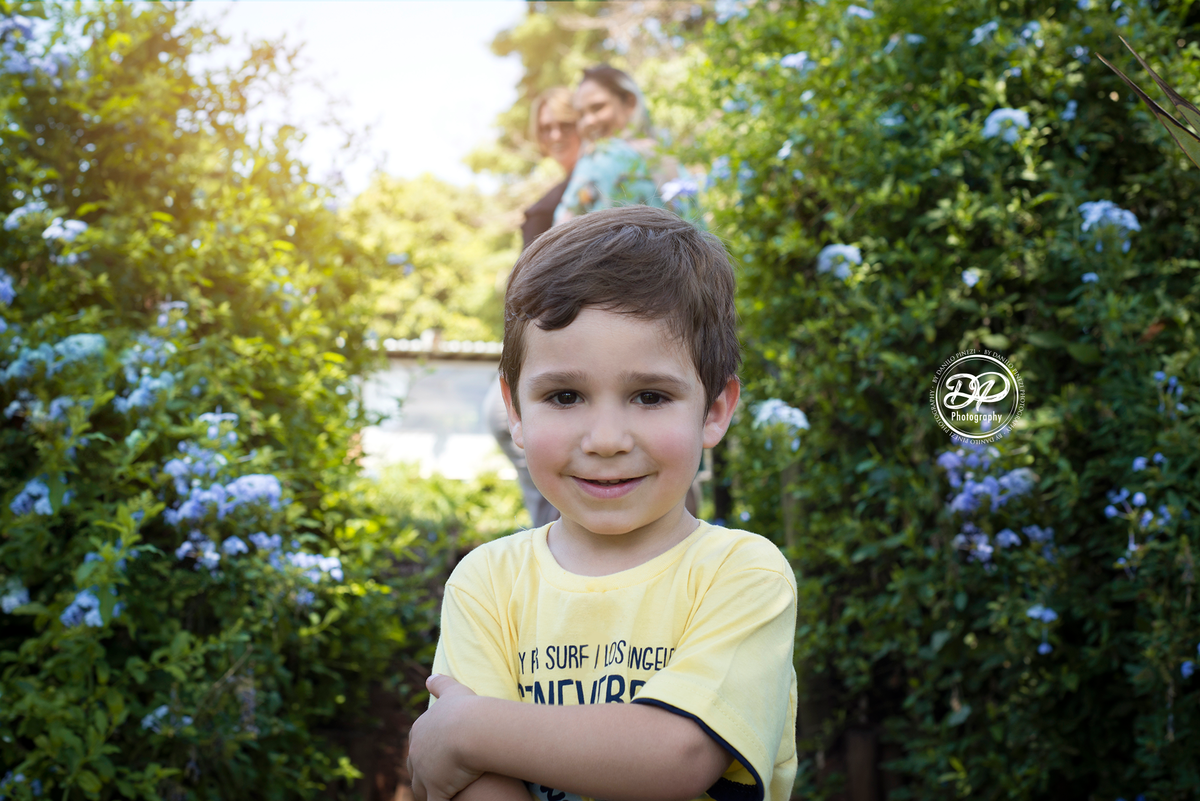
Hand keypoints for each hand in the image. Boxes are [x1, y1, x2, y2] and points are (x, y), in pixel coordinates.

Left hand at [408, 674, 482, 800]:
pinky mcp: (435, 791)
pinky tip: (451, 800)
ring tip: (441, 792)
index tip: (439, 757)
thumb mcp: (453, 691)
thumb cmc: (466, 709)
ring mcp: (423, 774)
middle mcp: (415, 753)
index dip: (428, 753)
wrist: (471, 731)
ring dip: (429, 791)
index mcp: (418, 731)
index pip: (418, 746)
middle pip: (415, 769)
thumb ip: (440, 684)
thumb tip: (429, 677)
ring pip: (421, 789)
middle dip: (425, 775)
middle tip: (438, 778)